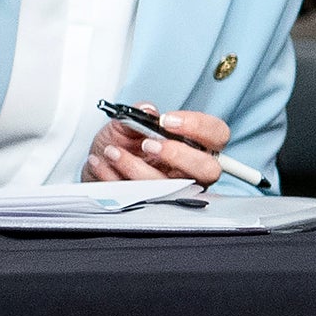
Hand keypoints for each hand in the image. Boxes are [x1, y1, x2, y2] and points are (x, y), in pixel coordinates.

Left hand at [88, 106, 226, 186]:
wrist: (98, 163)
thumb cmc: (121, 143)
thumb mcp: (126, 122)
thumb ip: (137, 114)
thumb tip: (147, 110)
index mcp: (195, 145)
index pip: (217, 135)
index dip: (198, 126)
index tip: (167, 121)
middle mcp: (191, 170)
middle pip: (208, 169)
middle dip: (177, 155)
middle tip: (148, 144)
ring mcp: (174, 189)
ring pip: (169, 187)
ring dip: (135, 166)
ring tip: (113, 151)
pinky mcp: (151, 204)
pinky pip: (139, 197)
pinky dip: (114, 177)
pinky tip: (103, 163)